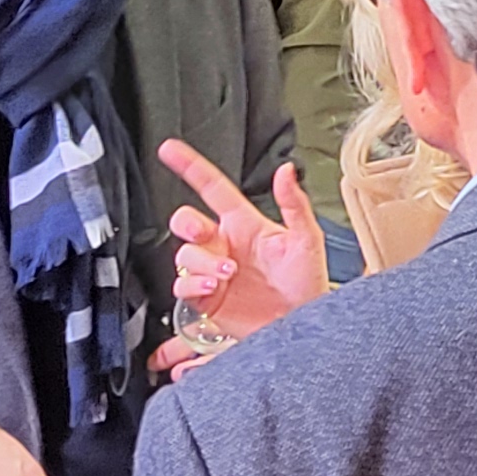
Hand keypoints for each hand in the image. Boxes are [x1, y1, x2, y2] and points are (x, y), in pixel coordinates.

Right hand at [154, 138, 327, 362]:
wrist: (303, 325)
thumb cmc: (307, 282)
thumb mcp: (307, 239)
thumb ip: (294, 204)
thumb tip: (286, 171)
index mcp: (244, 223)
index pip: (212, 187)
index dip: (190, 166)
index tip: (169, 150)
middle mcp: (223, 245)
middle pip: (186, 222)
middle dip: (187, 223)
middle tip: (204, 234)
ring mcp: (213, 273)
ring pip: (184, 257)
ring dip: (200, 264)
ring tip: (225, 276)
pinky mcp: (206, 301)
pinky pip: (183, 288)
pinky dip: (192, 289)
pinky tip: (210, 292)